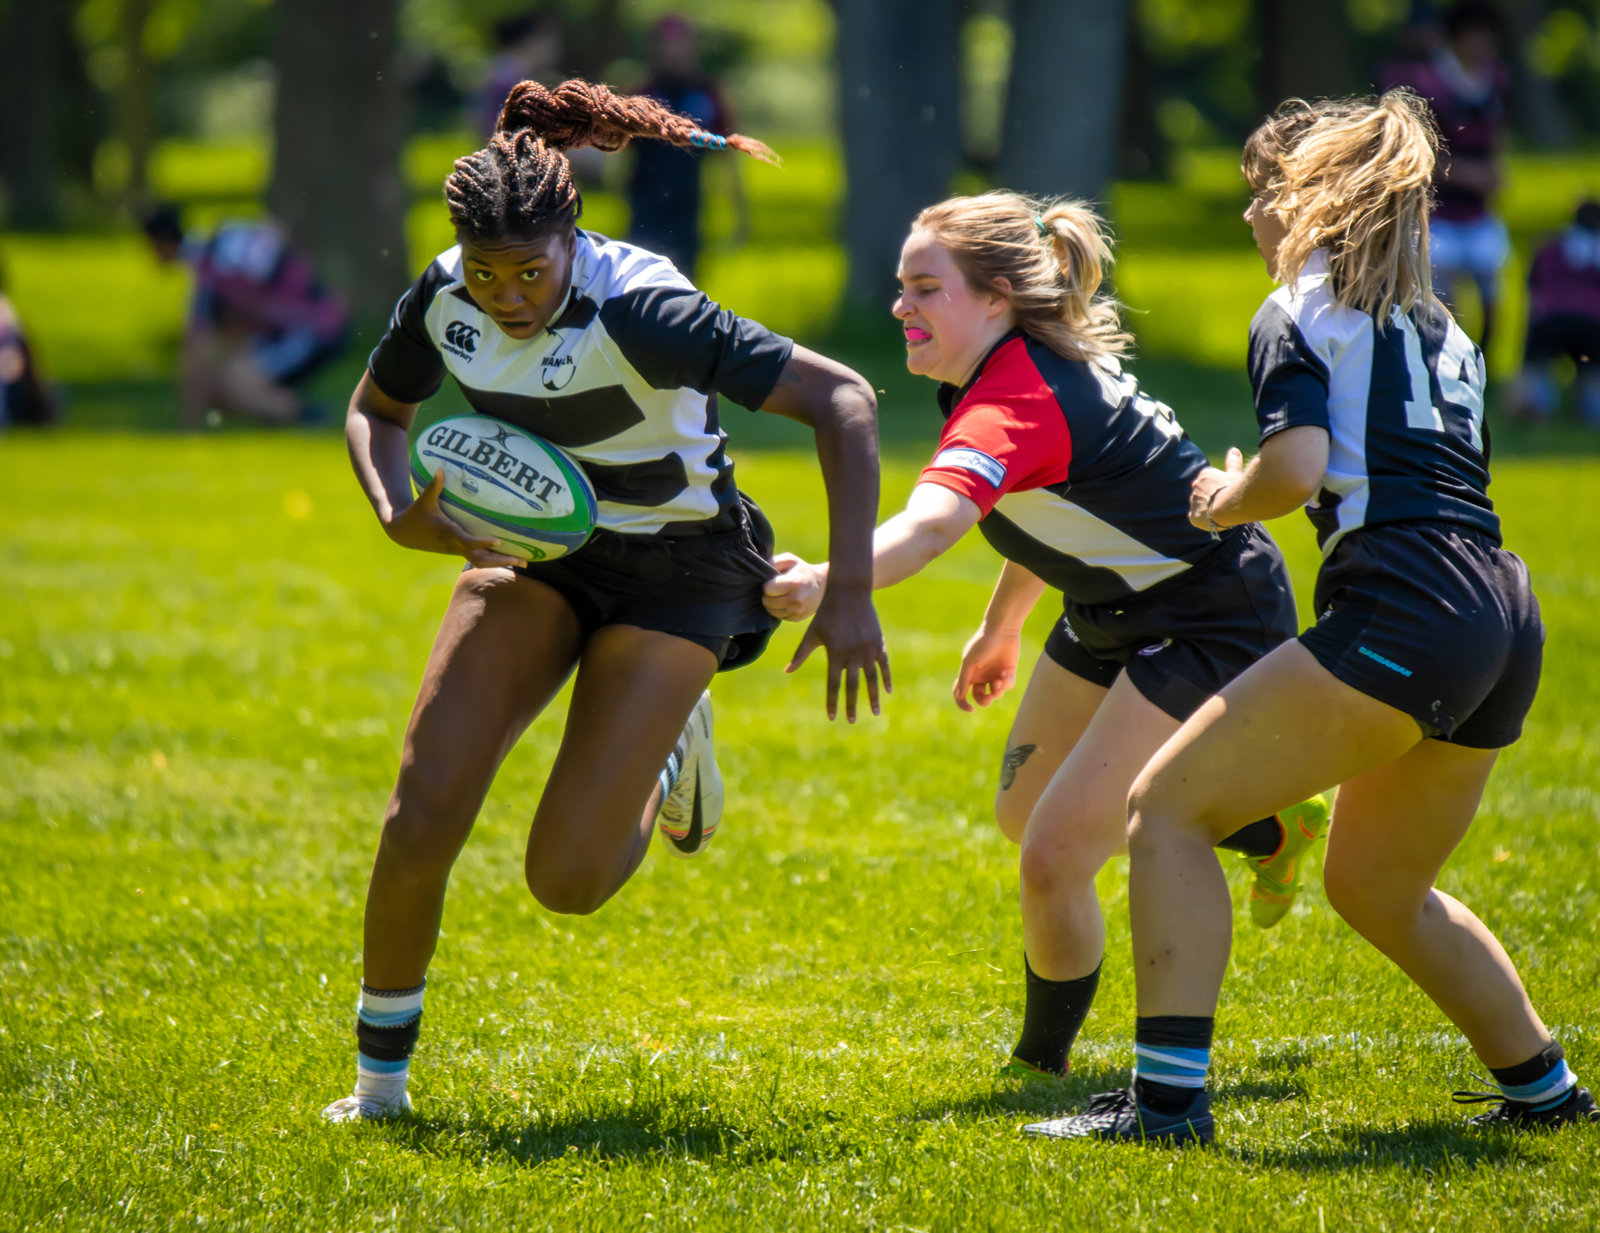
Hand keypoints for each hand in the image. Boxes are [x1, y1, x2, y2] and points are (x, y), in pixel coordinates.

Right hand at [383, 468, 521, 568]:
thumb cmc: (416, 513)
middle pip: (481, 559)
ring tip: (524, 562)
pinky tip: (510, 556)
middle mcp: (455, 545)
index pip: (468, 542)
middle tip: (523, 561)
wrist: (403, 532)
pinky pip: (479, 557)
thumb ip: (434, 485)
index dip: (482, 543)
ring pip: (482, 561)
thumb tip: (440, 468)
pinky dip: (494, 558)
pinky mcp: (458, 551)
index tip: (498, 541)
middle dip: (501, 560)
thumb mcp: (424, 500)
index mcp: (448, 533)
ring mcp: (457, 550)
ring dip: (502, 562)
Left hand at [762, 553, 825, 621]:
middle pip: (767, 601)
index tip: (775, 581)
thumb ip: (774, 562)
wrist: (823, 586)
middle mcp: (795, 600)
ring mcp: (796, 611)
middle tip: (777, 589)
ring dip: (772, 603)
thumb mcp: (790, 560)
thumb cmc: (803, 571)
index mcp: (794, 584)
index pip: (767, 589)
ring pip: (771, 611)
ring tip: (782, 595)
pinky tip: (787, 602)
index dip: (768, 584)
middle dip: (769, 595)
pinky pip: (778, 616)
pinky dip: (779, 610)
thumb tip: (760, 571)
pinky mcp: (796, 618)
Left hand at [785, 585, 891, 722]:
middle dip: (852, 705)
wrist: (849, 592)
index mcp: (835, 653)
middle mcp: (852, 654)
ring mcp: (867, 649)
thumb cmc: (827, 613)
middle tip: (852, 721)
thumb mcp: (812, 633)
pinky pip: (884, 665)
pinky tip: (888, 691)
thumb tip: (787, 671)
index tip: (832, 717)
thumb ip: (801, 654)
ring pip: (871, 679)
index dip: (833, 702)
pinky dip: (886, 679)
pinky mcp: (878, 643)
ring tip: (875, 712)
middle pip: (853, 686)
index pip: (833, 684)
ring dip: (873, 697)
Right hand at [952, 626, 1021, 713]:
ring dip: (998, 691)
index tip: (970, 710)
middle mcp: (981, 676)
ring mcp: (995, 675)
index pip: (961, 693)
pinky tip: (1006, 672)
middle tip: (990, 696)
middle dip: (985, 701)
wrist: (1002, 630)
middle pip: (980, 697)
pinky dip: (1007, 682)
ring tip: (1000, 681)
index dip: (963, 704)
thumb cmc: (983, 644)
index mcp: (969, 674)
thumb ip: (964, 680)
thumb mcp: (970, 662)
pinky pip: (1008, 686)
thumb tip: (959, 696)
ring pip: (996, 693)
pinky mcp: (1008, 672)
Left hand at [1188, 447, 1243, 530]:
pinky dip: (1203, 519)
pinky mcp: (1192, 515)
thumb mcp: (1235, 473)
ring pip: (1199, 504)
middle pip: (1203, 492)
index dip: (1219, 487)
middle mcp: (1195, 486)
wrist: (1229, 507)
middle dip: (1212, 496)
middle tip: (1225, 502)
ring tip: (1220, 512)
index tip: (1227, 491)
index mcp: (1205, 474)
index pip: (1210, 480)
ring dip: (1207, 507)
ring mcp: (1193, 501)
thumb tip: (1233, 449)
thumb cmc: (1234, 488)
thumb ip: (1233, 462)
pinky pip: (1196, 517)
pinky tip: (1213, 519)